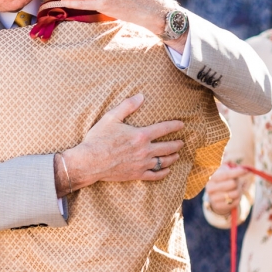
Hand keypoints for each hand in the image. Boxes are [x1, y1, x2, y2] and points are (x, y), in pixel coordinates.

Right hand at [57, 95, 183, 192]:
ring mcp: (142, 164)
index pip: (163, 129)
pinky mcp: (136, 174)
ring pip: (163, 161)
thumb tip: (140, 96)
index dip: (174, 126)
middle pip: (167, 147)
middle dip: (177, 144)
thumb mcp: (111, 118)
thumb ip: (127, 106)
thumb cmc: (98, 139)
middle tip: (181, 142)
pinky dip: (163, 173)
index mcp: (140, 135)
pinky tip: (167, 171)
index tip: (181, 125)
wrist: (90, 162)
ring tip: (176, 155)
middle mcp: (145, 150)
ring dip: (172, 158)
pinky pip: (154, 175)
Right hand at [206, 164, 249, 215]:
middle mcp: (210, 188)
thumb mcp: (225, 174)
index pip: (226, 175)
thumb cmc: (224, 182)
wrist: (215, 197)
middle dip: (238, 183)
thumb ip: (233, 170)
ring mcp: (213, 198)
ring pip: (235, 193)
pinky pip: (235, 202)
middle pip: (232, 183)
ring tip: (236, 190)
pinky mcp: (218, 206)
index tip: (245, 171)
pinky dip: (238, 199)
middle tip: (238, 184)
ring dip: (239, 192)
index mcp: (212, 178)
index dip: (236, 172)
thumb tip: (245, 169)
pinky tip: (234, 197)